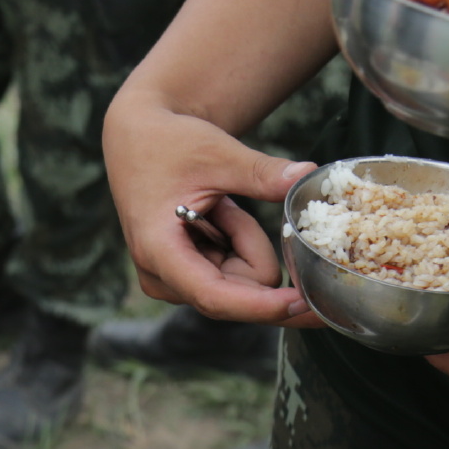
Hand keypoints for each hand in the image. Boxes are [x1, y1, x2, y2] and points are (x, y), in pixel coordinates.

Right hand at [104, 89, 319, 324]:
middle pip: (238, 291)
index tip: (305, 302)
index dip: (263, 306)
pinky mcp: (184, 279)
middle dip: (251, 248)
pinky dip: (237, 244)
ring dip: (243, 241)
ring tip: (215, 206)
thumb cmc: (168, 145)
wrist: (140, 141)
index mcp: (158, 251)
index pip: (215, 297)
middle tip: (226, 204)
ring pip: (242, 282)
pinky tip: (215, 217)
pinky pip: (235, 274)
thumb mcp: (218, 154)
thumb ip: (261, 173)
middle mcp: (162, 278)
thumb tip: (308, 174)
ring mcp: (172, 282)